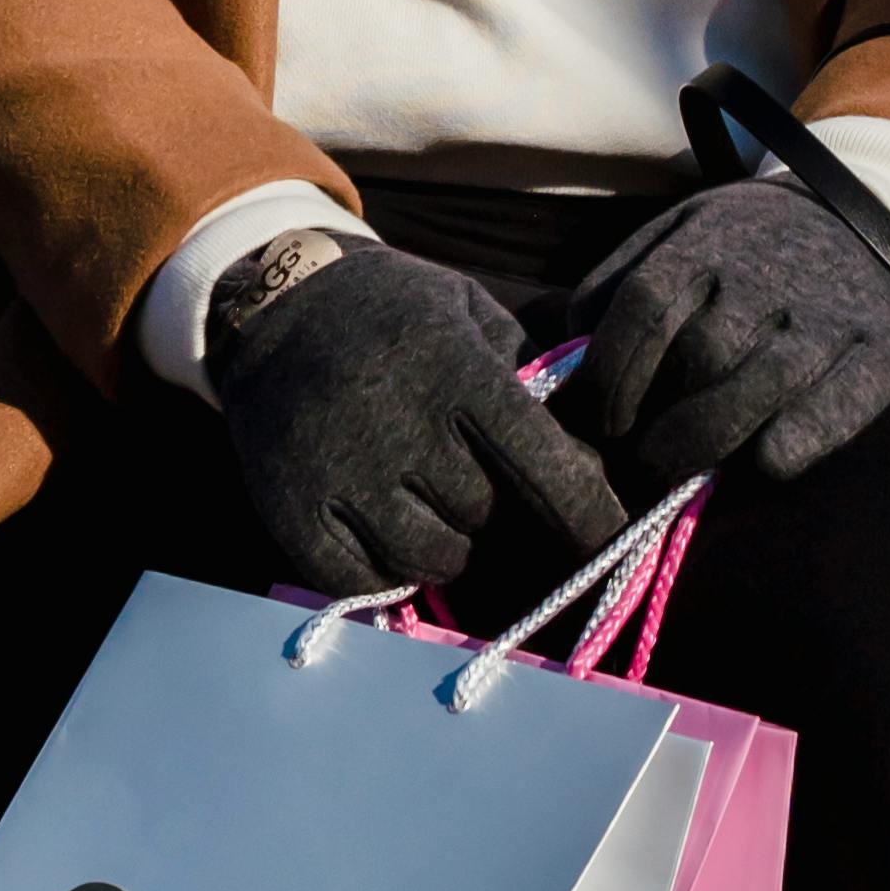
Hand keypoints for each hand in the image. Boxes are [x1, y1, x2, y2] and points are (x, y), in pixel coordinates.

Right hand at [209, 241, 627, 602]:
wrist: (276, 306)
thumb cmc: (394, 311)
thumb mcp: (467, 311)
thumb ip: (525, 374)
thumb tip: (583, 458)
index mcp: (451, 368)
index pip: (538, 459)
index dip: (586, 510)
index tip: (613, 539)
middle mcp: (397, 425)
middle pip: (483, 514)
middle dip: (492, 506)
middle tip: (469, 474)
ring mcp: (340, 475)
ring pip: (430, 558)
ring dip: (445, 544)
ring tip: (428, 500)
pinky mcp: (293, 514)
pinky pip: (363, 584)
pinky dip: (385, 570)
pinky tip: (383, 528)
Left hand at [560, 178, 889, 497]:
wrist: (882, 209)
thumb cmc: (759, 239)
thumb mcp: (688, 226)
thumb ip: (624, 276)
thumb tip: (566, 338)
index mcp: (709, 241)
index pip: (639, 311)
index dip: (607, 377)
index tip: (598, 422)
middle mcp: (765, 276)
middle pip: (691, 360)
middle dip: (650, 427)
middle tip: (636, 463)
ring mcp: (824, 316)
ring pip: (746, 397)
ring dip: (699, 449)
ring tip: (679, 472)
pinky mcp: (879, 353)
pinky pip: (819, 422)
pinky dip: (783, 450)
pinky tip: (760, 462)